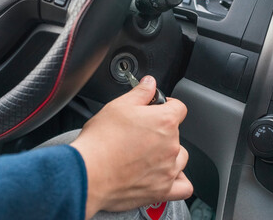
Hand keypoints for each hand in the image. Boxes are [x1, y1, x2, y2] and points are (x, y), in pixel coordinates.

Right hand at [71, 76, 192, 218]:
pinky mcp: (162, 190)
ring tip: (148, 155)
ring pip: (180, 157)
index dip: (168, 106)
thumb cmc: (101, 141)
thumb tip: (150, 83)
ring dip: (170, 154)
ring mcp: (169, 169)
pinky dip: (178, 181)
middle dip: (162, 131)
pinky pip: (183, 187)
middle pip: (176, 133)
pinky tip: (167, 176)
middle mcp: (171, 145)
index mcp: (165, 121)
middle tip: (141, 134)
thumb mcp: (118, 106)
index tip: (158, 109)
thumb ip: (140, 93)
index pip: (179, 108)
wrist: (88, 173)